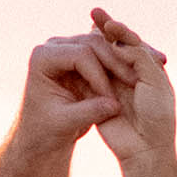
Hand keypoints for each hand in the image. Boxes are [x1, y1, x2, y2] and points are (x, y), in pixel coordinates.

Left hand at [10, 30, 124, 153]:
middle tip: (132, 84)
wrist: (43, 133)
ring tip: (134, 82)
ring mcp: (69, 47)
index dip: (99, 75)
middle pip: (92, 43)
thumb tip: (115, 105)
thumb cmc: (47, 130)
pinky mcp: (82, 55)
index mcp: (42, 58)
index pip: (79, 55)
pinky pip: (106, 53)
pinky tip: (132, 80)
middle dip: (114, 64)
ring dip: (120, 62)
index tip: (111, 99)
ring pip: (103, 45)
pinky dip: (119, 65)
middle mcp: (54, 46)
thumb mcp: (65, 124)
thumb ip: (88, 112)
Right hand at [86, 7, 175, 164]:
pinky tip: (73, 53)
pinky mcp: (100, 98)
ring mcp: (115, 85)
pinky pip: (89, 77)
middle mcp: (131, 74)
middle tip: (95, 12)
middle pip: (114, 46)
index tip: (106, 18)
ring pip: (101, 59)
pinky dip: (83, 65)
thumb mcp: (153, 81)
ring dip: (93, 44)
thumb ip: (138, 56)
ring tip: (84, 27)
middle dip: (104, 29)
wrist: (144, 150)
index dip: (118, 28)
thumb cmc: (156, 116)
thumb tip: (116, 35)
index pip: (131, 41)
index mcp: (148, 68)